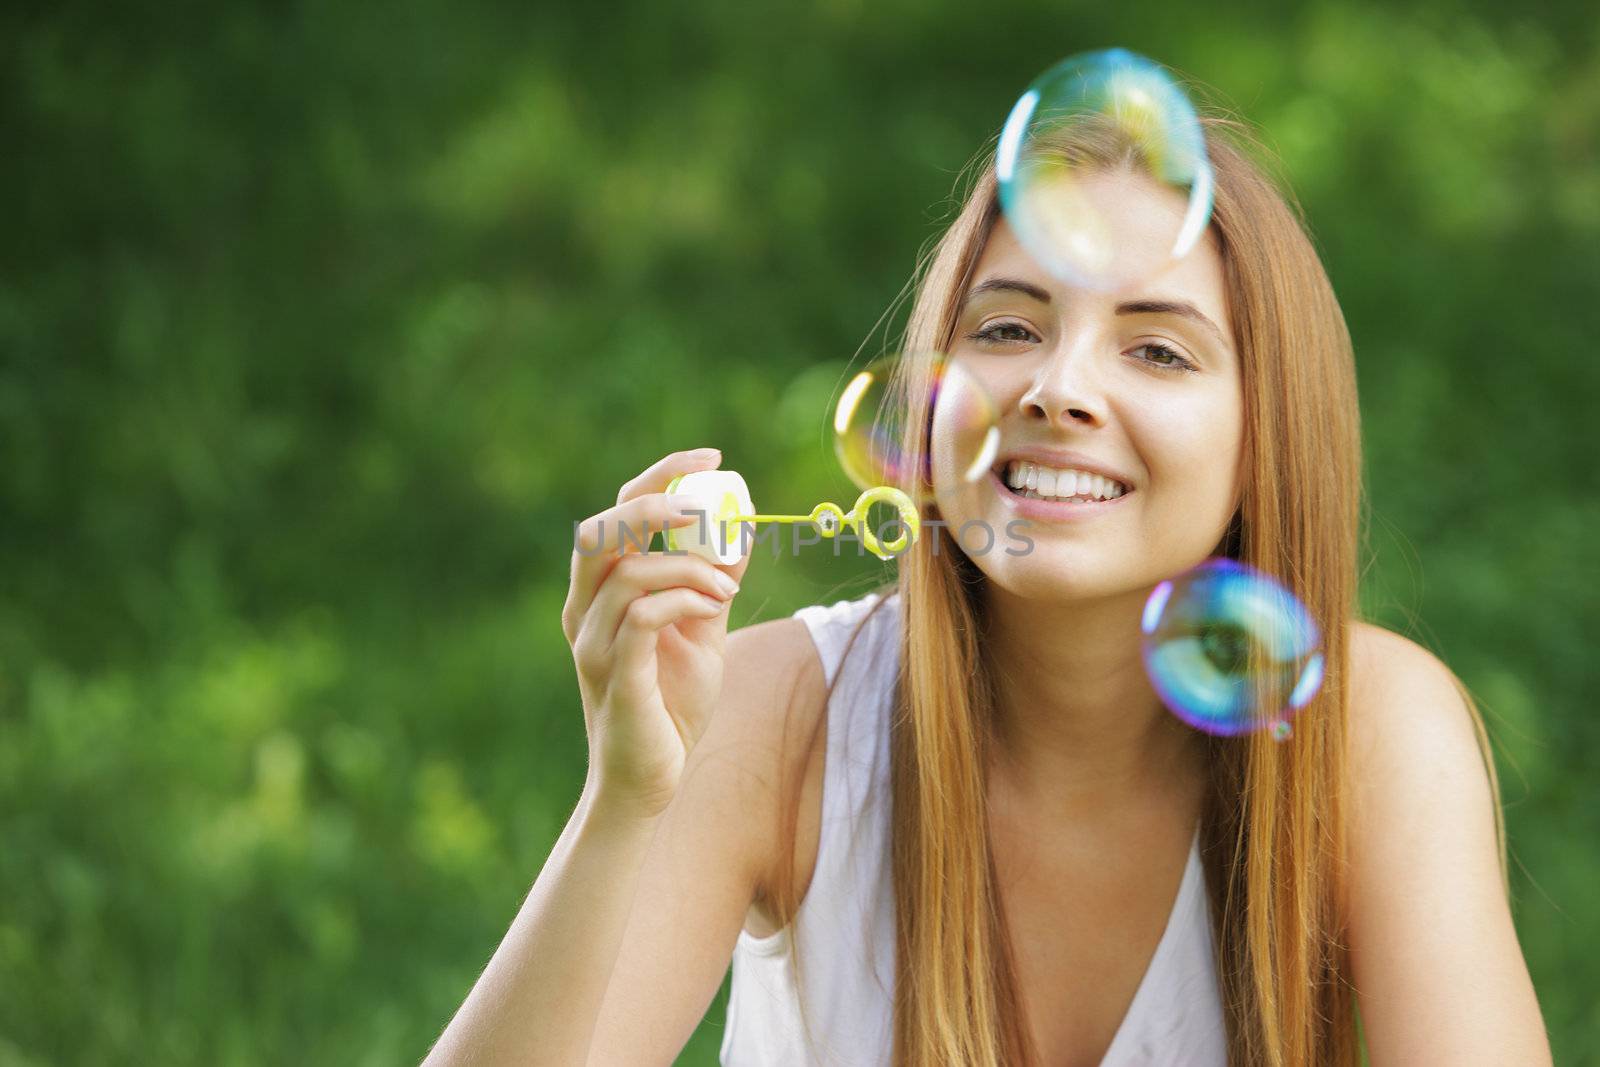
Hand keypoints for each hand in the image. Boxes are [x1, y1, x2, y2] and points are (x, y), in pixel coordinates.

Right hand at [561, 448, 750, 817]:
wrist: (650, 781)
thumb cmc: (670, 705)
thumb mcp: (702, 632)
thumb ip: (712, 582)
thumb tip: (741, 532)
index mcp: (599, 592)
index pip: (616, 512)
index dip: (660, 476)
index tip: (710, 458)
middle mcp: (583, 610)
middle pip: (600, 530)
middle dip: (656, 505)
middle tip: (707, 508)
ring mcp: (593, 643)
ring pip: (626, 572)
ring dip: (687, 566)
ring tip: (725, 587)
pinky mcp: (614, 676)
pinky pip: (640, 617)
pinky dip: (682, 599)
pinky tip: (714, 606)